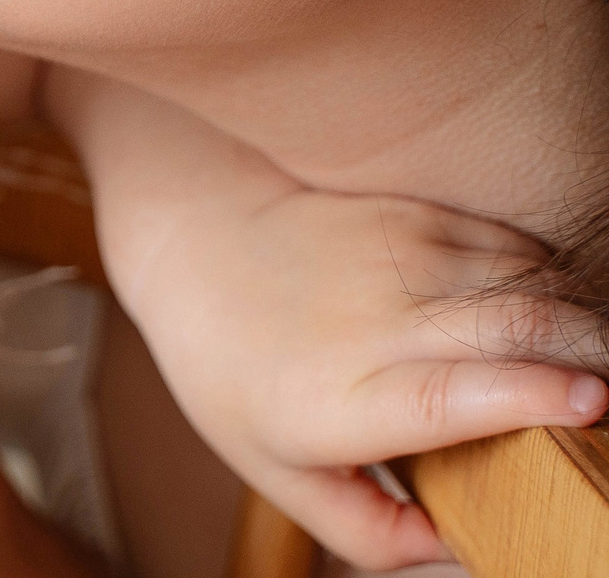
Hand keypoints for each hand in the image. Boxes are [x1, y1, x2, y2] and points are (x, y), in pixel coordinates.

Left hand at [52, 71, 606, 570]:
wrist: (191, 239)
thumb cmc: (233, 370)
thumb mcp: (275, 470)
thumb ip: (369, 532)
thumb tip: (458, 555)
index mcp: (339, 398)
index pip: (448, 394)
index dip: (528, 396)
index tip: (591, 403)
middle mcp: (373, 322)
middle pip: (515, 330)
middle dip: (590, 362)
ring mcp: (398, 257)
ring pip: (529, 284)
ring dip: (583, 327)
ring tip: (592, 367)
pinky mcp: (416, 216)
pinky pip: (517, 248)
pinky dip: (556, 285)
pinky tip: (554, 319)